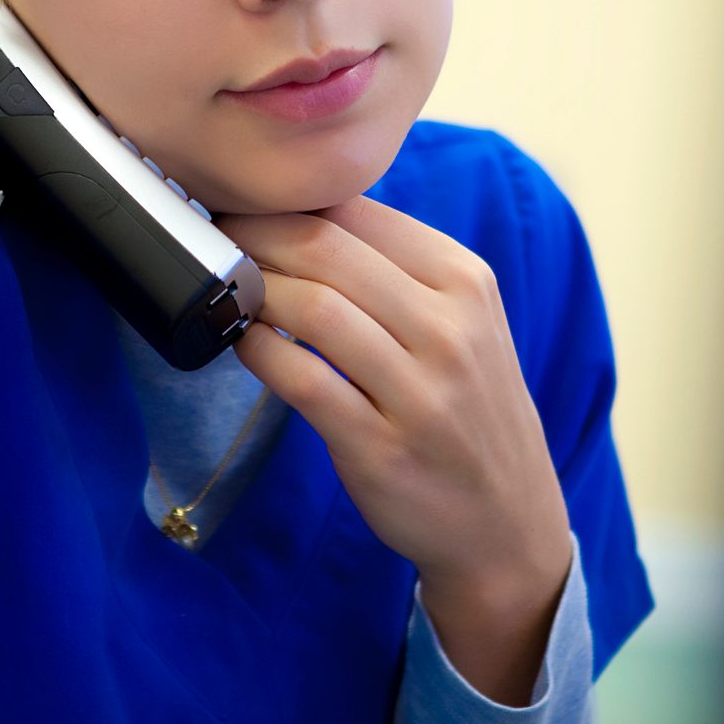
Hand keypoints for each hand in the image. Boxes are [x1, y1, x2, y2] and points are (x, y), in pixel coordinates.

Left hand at [214, 196, 573, 704]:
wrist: (509, 521)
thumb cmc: (468, 409)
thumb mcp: (463, 322)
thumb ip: (398, 269)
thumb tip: (302, 213)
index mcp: (466, 281)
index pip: (360, 213)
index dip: (286, 202)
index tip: (242, 203)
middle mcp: (450, 329)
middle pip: (328, 250)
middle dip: (256, 234)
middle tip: (214, 234)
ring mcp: (419, 391)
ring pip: (313, 308)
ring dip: (254, 289)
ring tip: (226, 287)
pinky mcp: (381, 447)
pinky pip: (302, 380)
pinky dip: (259, 351)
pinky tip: (243, 341)